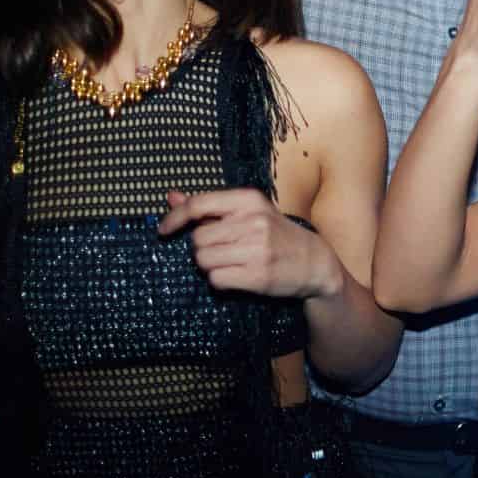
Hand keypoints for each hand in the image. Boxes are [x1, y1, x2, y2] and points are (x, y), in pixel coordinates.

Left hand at [159, 189, 340, 298]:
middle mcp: (254, 222)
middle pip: (198, 239)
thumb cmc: (275, 234)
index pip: (198, 205)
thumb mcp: (248, 212)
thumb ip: (209, 206)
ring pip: (204, 260)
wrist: (314, 261)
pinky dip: (220, 280)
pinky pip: (216, 280)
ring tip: (232, 262)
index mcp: (249, 200)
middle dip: (204, 248)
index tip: (163, 230)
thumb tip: (171, 196)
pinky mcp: (258, 275)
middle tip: (224, 249)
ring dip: (210, 265)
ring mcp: (257, 249)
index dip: (174, 218)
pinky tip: (238, 275)